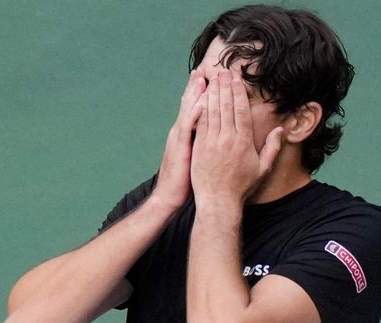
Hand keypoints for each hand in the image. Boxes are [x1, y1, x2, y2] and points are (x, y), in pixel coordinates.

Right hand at [152, 69, 205, 209]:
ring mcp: (178, 138)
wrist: (169, 196)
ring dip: (194, 93)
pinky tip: (201, 104)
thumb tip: (212, 133)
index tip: (211, 77)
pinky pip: (188, 128)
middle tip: (204, 68)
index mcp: (185, 133)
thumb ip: (201, 141)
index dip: (201, 92)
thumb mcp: (195, 156)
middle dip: (196, 85)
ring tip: (202, 77)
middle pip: (189, 104)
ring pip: (187, 111)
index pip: (194, 108)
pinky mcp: (180, 148)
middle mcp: (180, 131)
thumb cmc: (185, 180)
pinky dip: (194, 114)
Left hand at [190, 69, 282, 210]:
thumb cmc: (242, 187)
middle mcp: (228, 139)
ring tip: (213, 78)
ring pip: (212, 111)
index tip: (237, 79)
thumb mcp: (263, 168)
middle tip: (223, 71)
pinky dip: (201, 108)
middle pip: (226, 106)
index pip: (241, 110)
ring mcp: (211, 142)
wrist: (218, 201)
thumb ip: (272, 147)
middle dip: (225, 86)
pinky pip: (200, 122)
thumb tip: (280, 130)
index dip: (239, 92)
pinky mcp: (199, 147)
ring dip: (213, 92)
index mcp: (244, 142)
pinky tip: (200, 97)